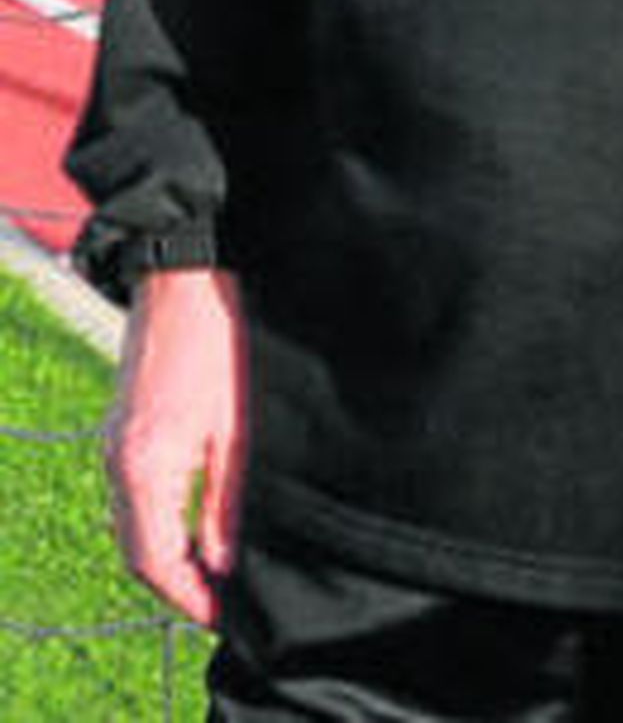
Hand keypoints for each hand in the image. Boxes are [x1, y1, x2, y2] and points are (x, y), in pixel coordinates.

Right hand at [104, 267, 247, 627]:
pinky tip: (195, 527)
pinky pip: (134, 497)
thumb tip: (226, 564)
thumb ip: (228, 502)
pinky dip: (159, 525)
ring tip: (217, 574)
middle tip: (224, 604)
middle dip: (178, 585)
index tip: (224, 617)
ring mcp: (117, 444)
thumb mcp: (239, 427)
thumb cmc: (220, 340)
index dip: (189, 598)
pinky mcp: (125, 428)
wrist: (187, 272)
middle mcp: (119, 462)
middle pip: (138, 552)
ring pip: (133, 527)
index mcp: (146, 465)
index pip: (154, 561)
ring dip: (168, 557)